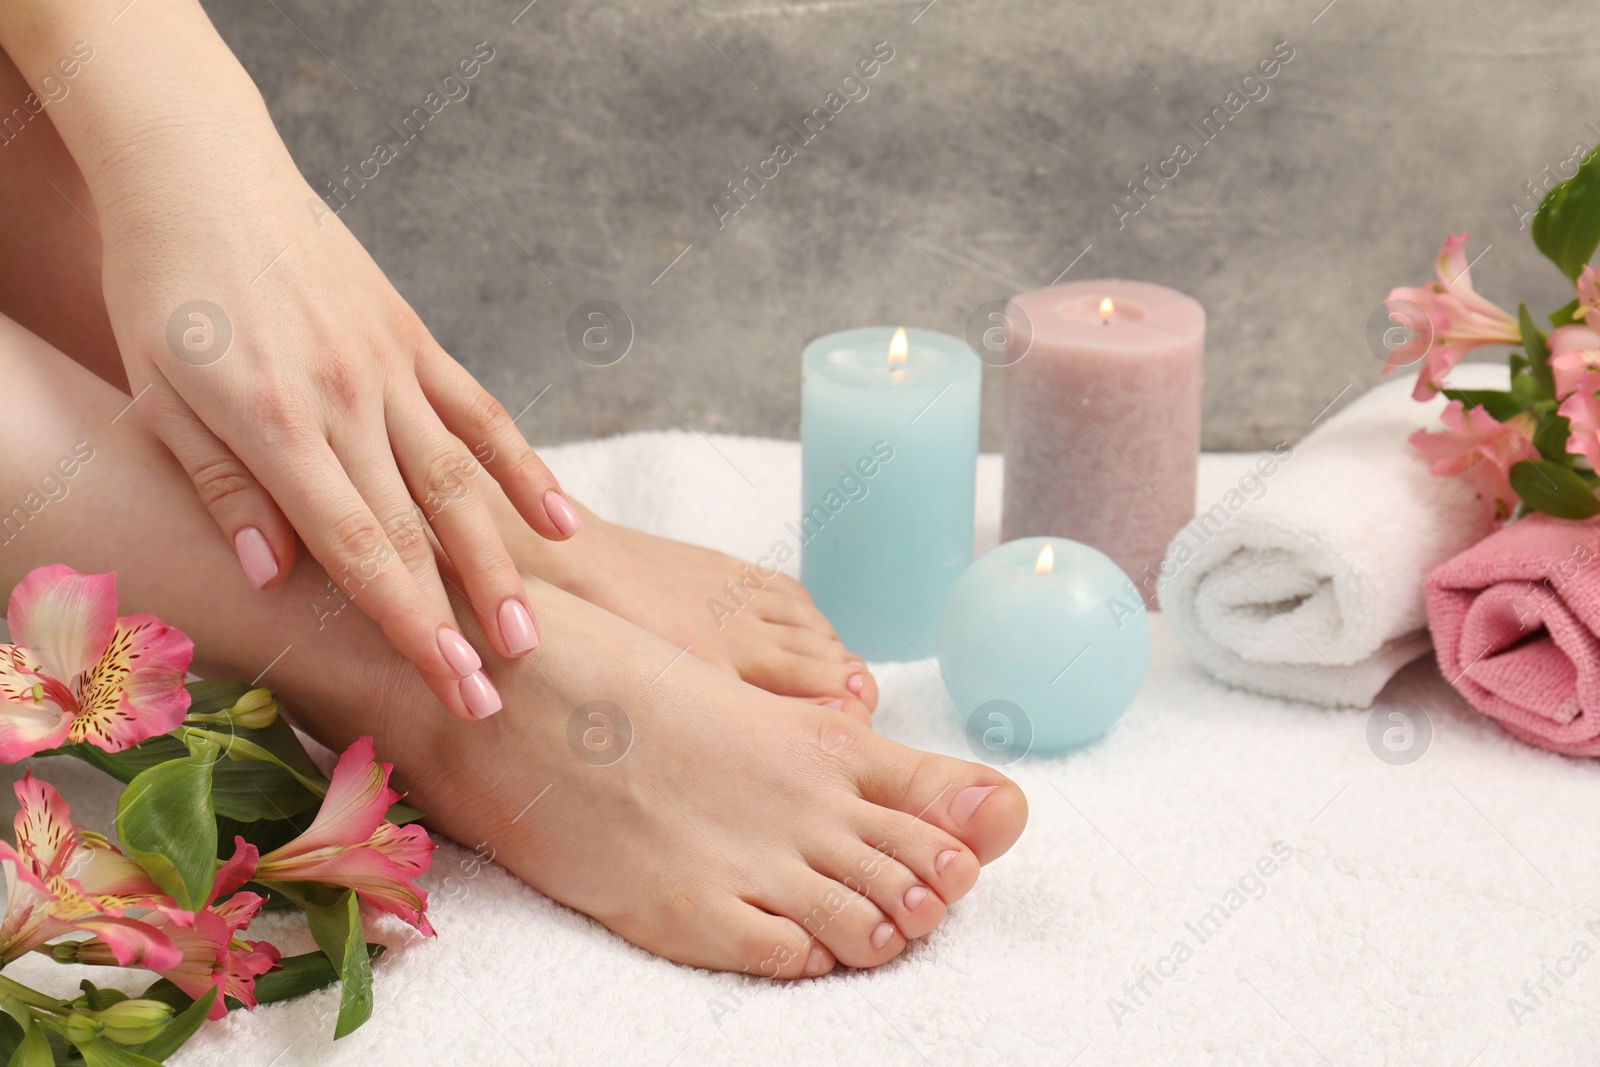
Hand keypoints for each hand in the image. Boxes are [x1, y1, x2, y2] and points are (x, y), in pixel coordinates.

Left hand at [97, 157, 577, 720]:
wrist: (200, 167)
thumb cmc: (161, 286)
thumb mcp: (158, 391)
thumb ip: (221, 485)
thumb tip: (276, 577)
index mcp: (276, 422)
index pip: (356, 548)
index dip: (407, 625)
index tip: (449, 686)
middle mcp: (347, 398)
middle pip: (418, 527)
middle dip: (459, 618)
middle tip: (499, 690)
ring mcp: (392, 366)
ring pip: (461, 479)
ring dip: (501, 561)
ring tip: (533, 631)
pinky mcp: (415, 339)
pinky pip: (481, 412)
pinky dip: (524, 469)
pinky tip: (562, 523)